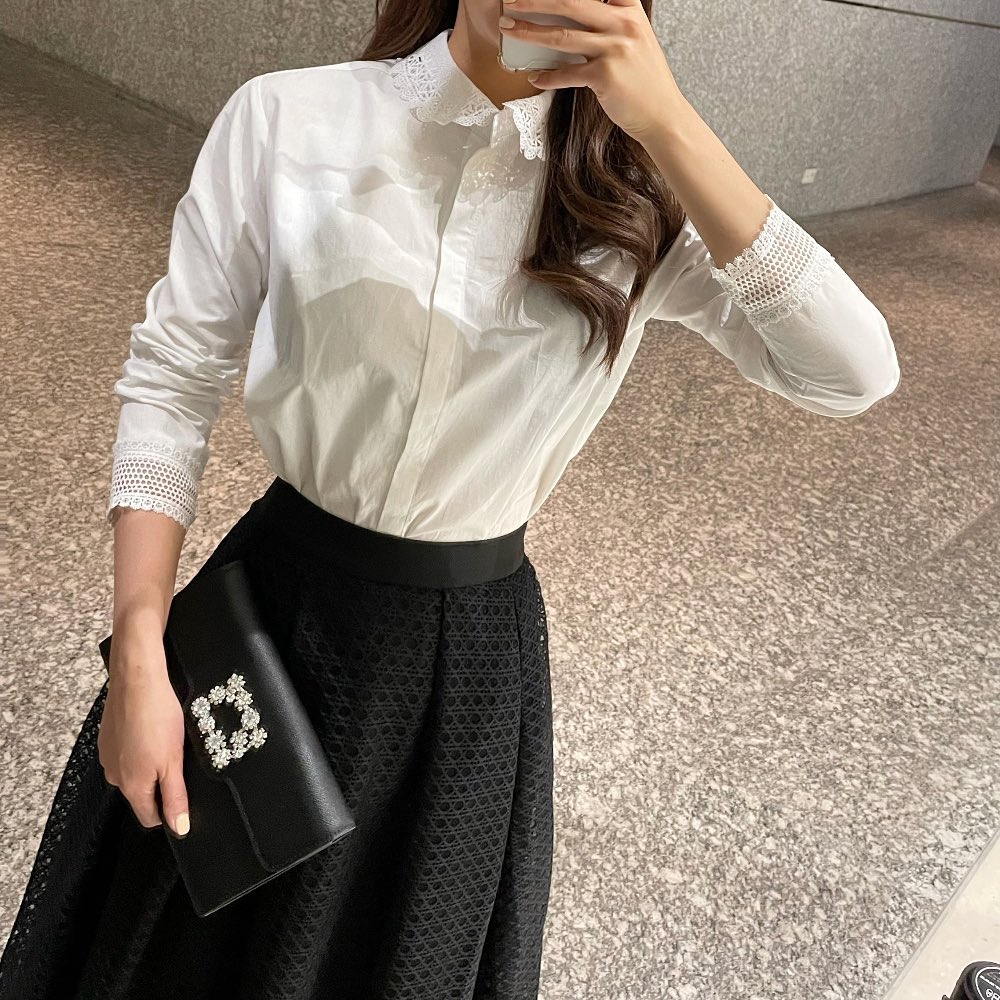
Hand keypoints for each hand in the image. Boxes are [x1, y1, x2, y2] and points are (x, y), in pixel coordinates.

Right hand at [99, 632, 190, 837]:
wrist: (137, 678)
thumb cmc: (157, 716)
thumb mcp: (174, 761)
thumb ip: (176, 796)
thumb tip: (179, 828)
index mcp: (131, 785)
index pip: (149, 817)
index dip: (170, 812)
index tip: (185, 800)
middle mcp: (114, 774)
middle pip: (142, 794)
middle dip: (163, 784)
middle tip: (181, 762)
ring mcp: (108, 755)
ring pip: (135, 772)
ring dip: (153, 764)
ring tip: (168, 742)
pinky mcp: (108, 736)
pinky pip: (128, 753)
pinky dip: (142, 747)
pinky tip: (154, 730)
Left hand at [498, 0, 686, 138]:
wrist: (662, 115)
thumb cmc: (645, 81)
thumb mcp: (635, 40)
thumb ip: (610, 23)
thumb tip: (573, 19)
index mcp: (629, 10)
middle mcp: (622, 24)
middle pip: (569, 2)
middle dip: (534, 1)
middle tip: (511, 1)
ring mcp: (614, 49)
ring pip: (562, 36)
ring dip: (530, 32)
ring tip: (510, 29)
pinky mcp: (604, 76)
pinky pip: (567, 73)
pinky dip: (548, 77)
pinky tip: (535, 77)